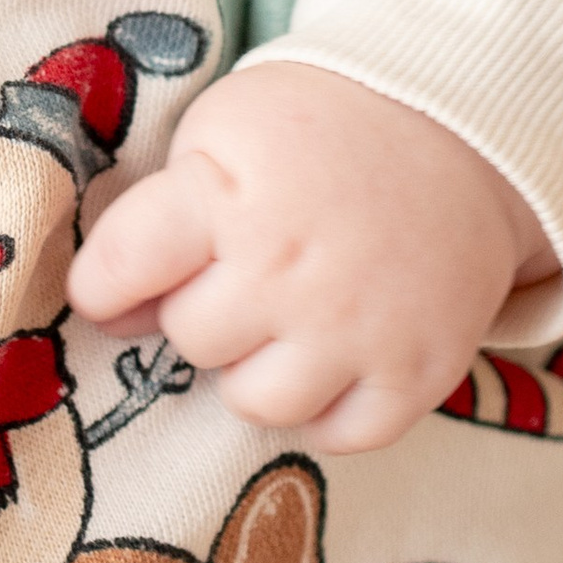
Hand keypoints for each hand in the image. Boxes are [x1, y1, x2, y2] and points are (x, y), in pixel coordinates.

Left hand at [67, 62, 556, 452]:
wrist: (458, 127)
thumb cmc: (316, 130)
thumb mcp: (220, 131)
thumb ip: (160, 211)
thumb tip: (113, 307)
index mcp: (226, 197)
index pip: (118, 268)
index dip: (104, 285)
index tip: (114, 287)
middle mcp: (289, 271)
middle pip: (191, 338)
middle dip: (201, 309)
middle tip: (238, 275)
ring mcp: (359, 328)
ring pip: (256, 402)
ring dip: (256, 367)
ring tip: (280, 321)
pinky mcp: (419, 371)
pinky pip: (340, 436)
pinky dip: (327, 409)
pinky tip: (329, 359)